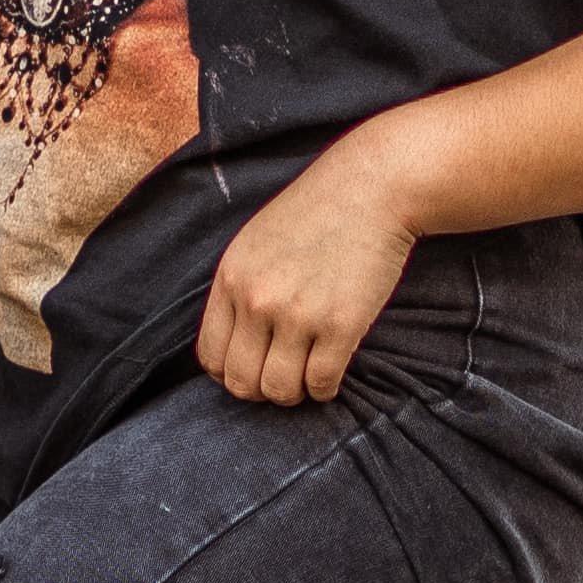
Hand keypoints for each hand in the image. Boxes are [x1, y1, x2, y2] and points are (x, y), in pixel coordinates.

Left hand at [198, 131, 423, 408]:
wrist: (371, 188)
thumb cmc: (316, 213)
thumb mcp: (255, 243)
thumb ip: (239, 289)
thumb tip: (235, 344)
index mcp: (230, 278)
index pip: (211, 356)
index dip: (230, 373)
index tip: (253, 368)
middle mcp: (256, 300)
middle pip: (241, 382)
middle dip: (261, 389)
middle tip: (283, 377)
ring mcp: (298, 314)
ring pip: (280, 391)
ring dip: (294, 393)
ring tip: (307, 376)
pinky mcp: (340, 325)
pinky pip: (321, 383)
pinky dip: (325, 390)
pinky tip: (331, 374)